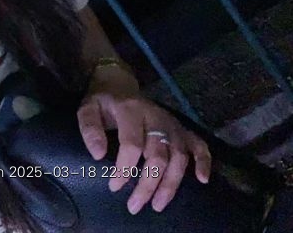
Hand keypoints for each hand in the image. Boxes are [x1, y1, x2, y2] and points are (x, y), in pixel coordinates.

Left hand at [77, 80, 211, 214]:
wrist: (120, 85)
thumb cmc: (103, 103)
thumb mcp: (88, 109)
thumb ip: (90, 129)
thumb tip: (98, 156)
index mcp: (131, 111)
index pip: (132, 144)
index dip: (124, 168)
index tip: (114, 187)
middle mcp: (156, 117)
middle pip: (158, 155)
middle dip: (148, 184)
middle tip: (134, 206)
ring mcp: (172, 123)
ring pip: (179, 156)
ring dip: (170, 183)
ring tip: (158, 205)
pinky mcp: (182, 128)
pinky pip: (199, 144)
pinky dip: (204, 161)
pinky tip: (202, 179)